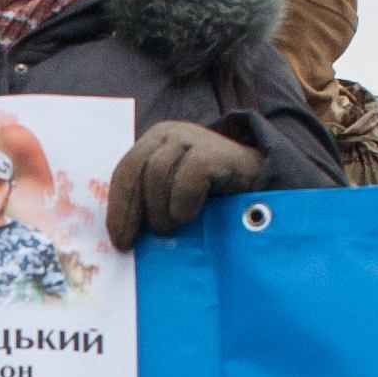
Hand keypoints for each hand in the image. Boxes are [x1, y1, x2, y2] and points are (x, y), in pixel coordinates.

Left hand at [107, 122, 260, 244]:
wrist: (259, 185)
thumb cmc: (212, 196)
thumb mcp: (173, 195)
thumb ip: (149, 202)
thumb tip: (121, 235)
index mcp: (154, 142)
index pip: (126, 171)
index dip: (117, 206)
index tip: (118, 238)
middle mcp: (170, 134)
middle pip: (136, 169)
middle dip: (130, 210)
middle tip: (132, 242)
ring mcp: (192, 138)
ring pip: (158, 174)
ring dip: (160, 210)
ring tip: (172, 227)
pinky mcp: (212, 152)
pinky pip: (187, 179)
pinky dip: (183, 203)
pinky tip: (188, 216)